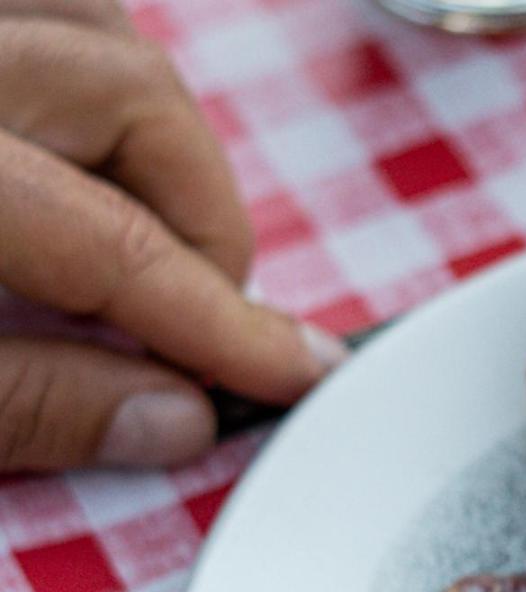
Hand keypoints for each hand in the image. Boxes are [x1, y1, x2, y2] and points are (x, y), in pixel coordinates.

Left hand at [0, 0, 345, 471]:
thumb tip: (175, 420)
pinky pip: (52, 6)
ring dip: (152, 131)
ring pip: (100, 24)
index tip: (298, 372)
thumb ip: (30, 405)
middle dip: (198, 216)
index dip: (220, 321)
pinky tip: (92, 152)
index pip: (114, 239)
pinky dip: (93, 70)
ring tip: (155, 235)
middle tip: (203, 322)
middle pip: (130, 95)